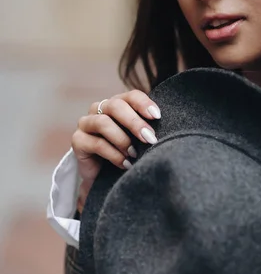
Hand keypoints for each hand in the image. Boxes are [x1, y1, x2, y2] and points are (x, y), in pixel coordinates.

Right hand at [71, 90, 160, 207]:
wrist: (106, 178)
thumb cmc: (129, 155)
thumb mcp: (140, 141)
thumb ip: (148, 131)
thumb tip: (170, 128)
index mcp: (118, 104)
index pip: (131, 95)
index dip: (144, 103)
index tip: (157, 116)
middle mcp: (100, 109)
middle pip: (115, 106)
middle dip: (135, 122)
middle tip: (150, 139)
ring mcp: (86, 123)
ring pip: (103, 122)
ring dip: (122, 139)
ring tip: (135, 155)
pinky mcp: (78, 140)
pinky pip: (95, 143)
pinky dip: (114, 154)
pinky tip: (125, 164)